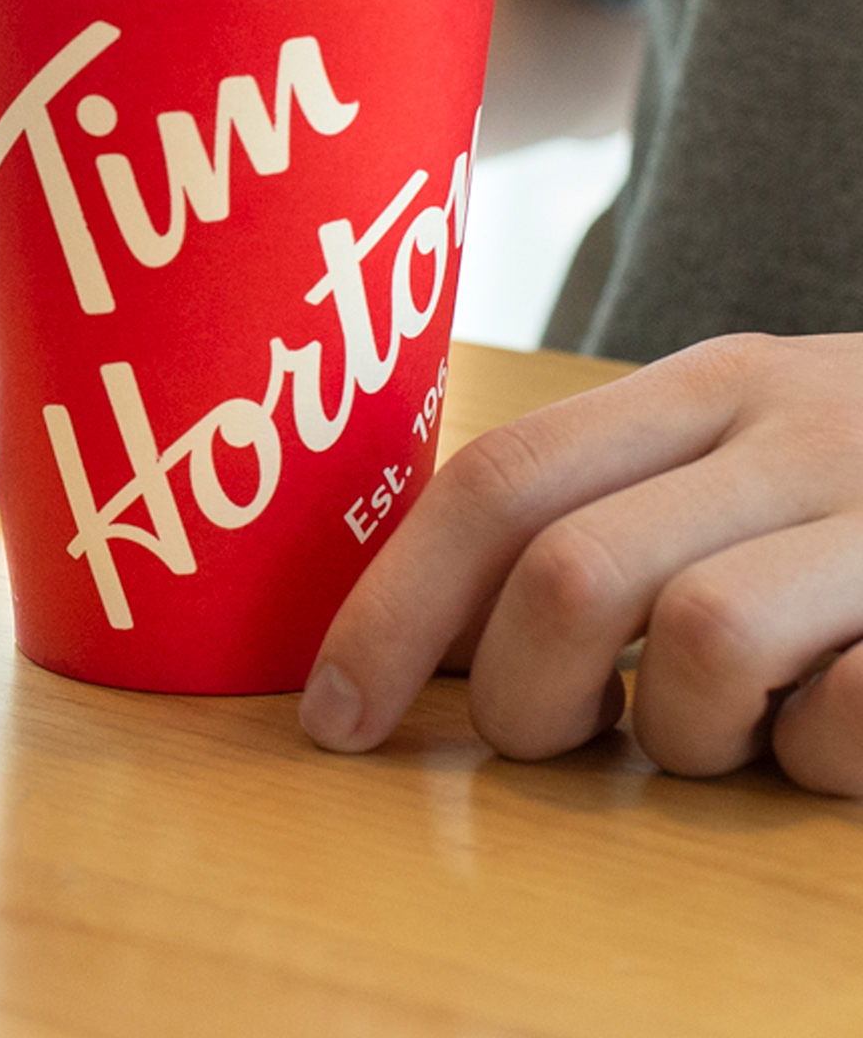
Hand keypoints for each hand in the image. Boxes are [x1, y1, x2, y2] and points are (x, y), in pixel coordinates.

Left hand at [299, 333, 862, 794]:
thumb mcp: (732, 441)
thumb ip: (597, 503)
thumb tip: (423, 631)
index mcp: (699, 386)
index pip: (495, 482)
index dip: (392, 608)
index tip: (334, 717)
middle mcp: (791, 430)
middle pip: (568, 573)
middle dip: (518, 698)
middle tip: (543, 739)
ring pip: (700, 646)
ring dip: (672, 735)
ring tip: (713, 728)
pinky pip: (851, 722)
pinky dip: (814, 759)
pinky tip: (830, 732)